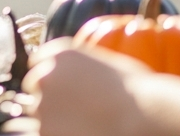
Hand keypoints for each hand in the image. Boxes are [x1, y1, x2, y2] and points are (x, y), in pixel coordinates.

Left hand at [23, 40, 179, 135]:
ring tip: (80, 121)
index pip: (38, 60)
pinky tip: (79, 130)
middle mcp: (45, 74)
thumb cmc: (138, 91)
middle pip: (33, 85)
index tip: (62, 86)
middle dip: (49, 95)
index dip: (51, 74)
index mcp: (60, 52)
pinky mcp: (45, 128)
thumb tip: (72, 77)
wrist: (145, 114)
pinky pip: (42, 130)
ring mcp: (42, 102)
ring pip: (36, 110)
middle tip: (72, 108)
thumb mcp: (106, 63)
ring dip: (51, 115)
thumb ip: (80, 67)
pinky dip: (57, 131)